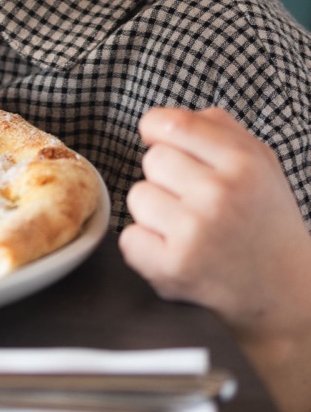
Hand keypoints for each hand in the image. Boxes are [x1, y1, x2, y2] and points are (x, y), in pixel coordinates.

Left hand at [120, 106, 310, 411]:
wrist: (283, 292)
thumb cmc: (263, 220)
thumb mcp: (259, 162)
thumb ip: (217, 127)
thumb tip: (160, 119)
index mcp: (243, 161)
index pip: (170, 123)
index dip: (158, 131)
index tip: (166, 145)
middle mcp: (220, 194)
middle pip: (151, 160)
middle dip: (166, 179)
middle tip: (196, 203)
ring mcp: (195, 232)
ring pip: (136, 197)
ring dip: (155, 214)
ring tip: (190, 230)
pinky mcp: (174, 268)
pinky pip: (128, 238)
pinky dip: (145, 248)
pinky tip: (178, 253)